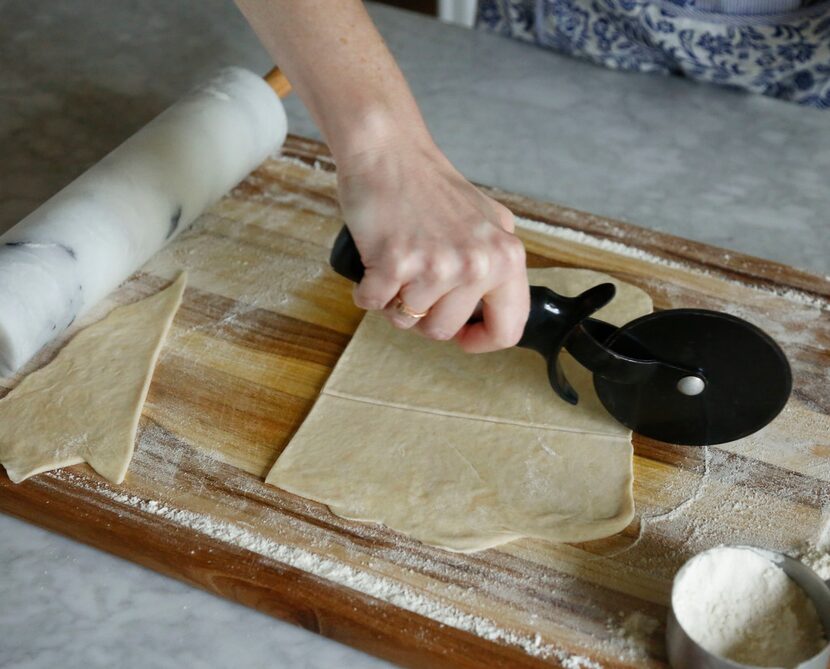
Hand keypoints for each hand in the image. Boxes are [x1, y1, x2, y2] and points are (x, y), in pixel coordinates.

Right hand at [337, 135, 528, 352]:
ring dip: (393, 300)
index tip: (463, 337)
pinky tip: (374, 264)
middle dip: (423, 314)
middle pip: (443, 330)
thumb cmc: (431, 188)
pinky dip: (366, 291)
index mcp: (507, 258)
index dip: (481, 341)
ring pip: (406, 320)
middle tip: (414, 279)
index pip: (508, 329)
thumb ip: (495, 267)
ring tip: (396, 264)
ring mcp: (437, 266)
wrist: (389, 153)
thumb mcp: (487, 225)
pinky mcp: (396, 263)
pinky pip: (373, 304)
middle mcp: (477, 265)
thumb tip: (490, 315)